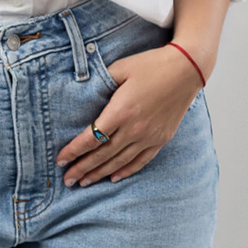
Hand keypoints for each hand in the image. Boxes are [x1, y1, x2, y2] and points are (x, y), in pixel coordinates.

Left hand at [56, 45, 202, 186]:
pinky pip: (140, 161)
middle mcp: (134, 129)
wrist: (187, 69)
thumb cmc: (151, 65)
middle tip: (67, 180)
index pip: (91, 138)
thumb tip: (82, 95)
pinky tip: (113, 178)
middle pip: (102, 155)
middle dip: (82, 168)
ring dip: (100, 174)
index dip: (73, 151)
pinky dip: (126, 171)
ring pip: (119, 162)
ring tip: (83, 182)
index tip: (60, 160)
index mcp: (121, 111)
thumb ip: (100, 84)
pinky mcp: (161, 138)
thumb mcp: (120, 68)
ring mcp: (149, 136)